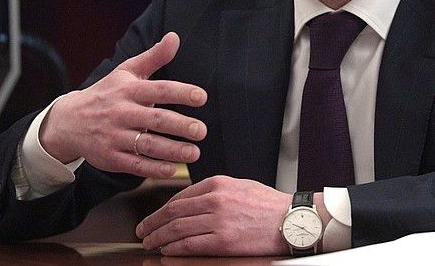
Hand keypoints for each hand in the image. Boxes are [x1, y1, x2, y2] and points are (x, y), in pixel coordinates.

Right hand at [39, 32, 207, 178]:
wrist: (68, 121)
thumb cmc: (107, 93)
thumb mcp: (126, 71)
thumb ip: (154, 57)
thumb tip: (175, 36)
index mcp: (128, 90)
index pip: (158, 89)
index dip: (180, 93)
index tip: (202, 97)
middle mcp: (121, 112)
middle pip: (154, 120)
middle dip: (180, 126)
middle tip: (201, 130)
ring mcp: (114, 136)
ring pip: (146, 145)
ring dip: (172, 150)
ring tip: (194, 152)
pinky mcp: (110, 157)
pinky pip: (134, 165)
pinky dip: (153, 168)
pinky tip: (172, 169)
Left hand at [135, 175, 291, 255]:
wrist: (292, 220)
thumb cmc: (270, 206)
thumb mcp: (241, 186)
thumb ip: (217, 191)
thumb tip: (193, 201)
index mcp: (218, 183)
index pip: (180, 196)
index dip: (161, 208)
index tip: (153, 216)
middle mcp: (215, 199)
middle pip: (173, 212)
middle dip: (152, 222)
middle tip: (142, 230)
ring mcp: (218, 221)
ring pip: (177, 229)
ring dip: (158, 237)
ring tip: (149, 242)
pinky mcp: (223, 241)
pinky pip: (189, 245)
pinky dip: (173, 248)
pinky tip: (166, 250)